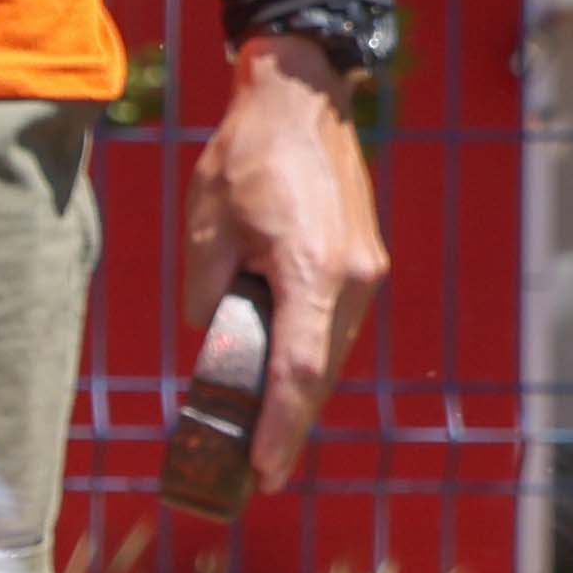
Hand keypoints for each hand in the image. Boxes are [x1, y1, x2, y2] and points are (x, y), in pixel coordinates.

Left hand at [180, 33, 390, 505]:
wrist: (301, 99)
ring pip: (332, 353)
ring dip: (300, 392)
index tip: (265, 473)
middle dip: (290, 424)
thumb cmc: (248, 155)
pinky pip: (336, 326)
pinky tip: (281, 379)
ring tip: (265, 437)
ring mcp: (367, 270)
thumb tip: (210, 334)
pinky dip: (310, 356)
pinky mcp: (365, 261)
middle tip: (259, 473)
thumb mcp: (205, 227)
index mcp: (313, 271)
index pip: (297, 372)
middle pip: (321, 372)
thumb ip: (205, 292)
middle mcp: (355, 278)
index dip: (281, 428)